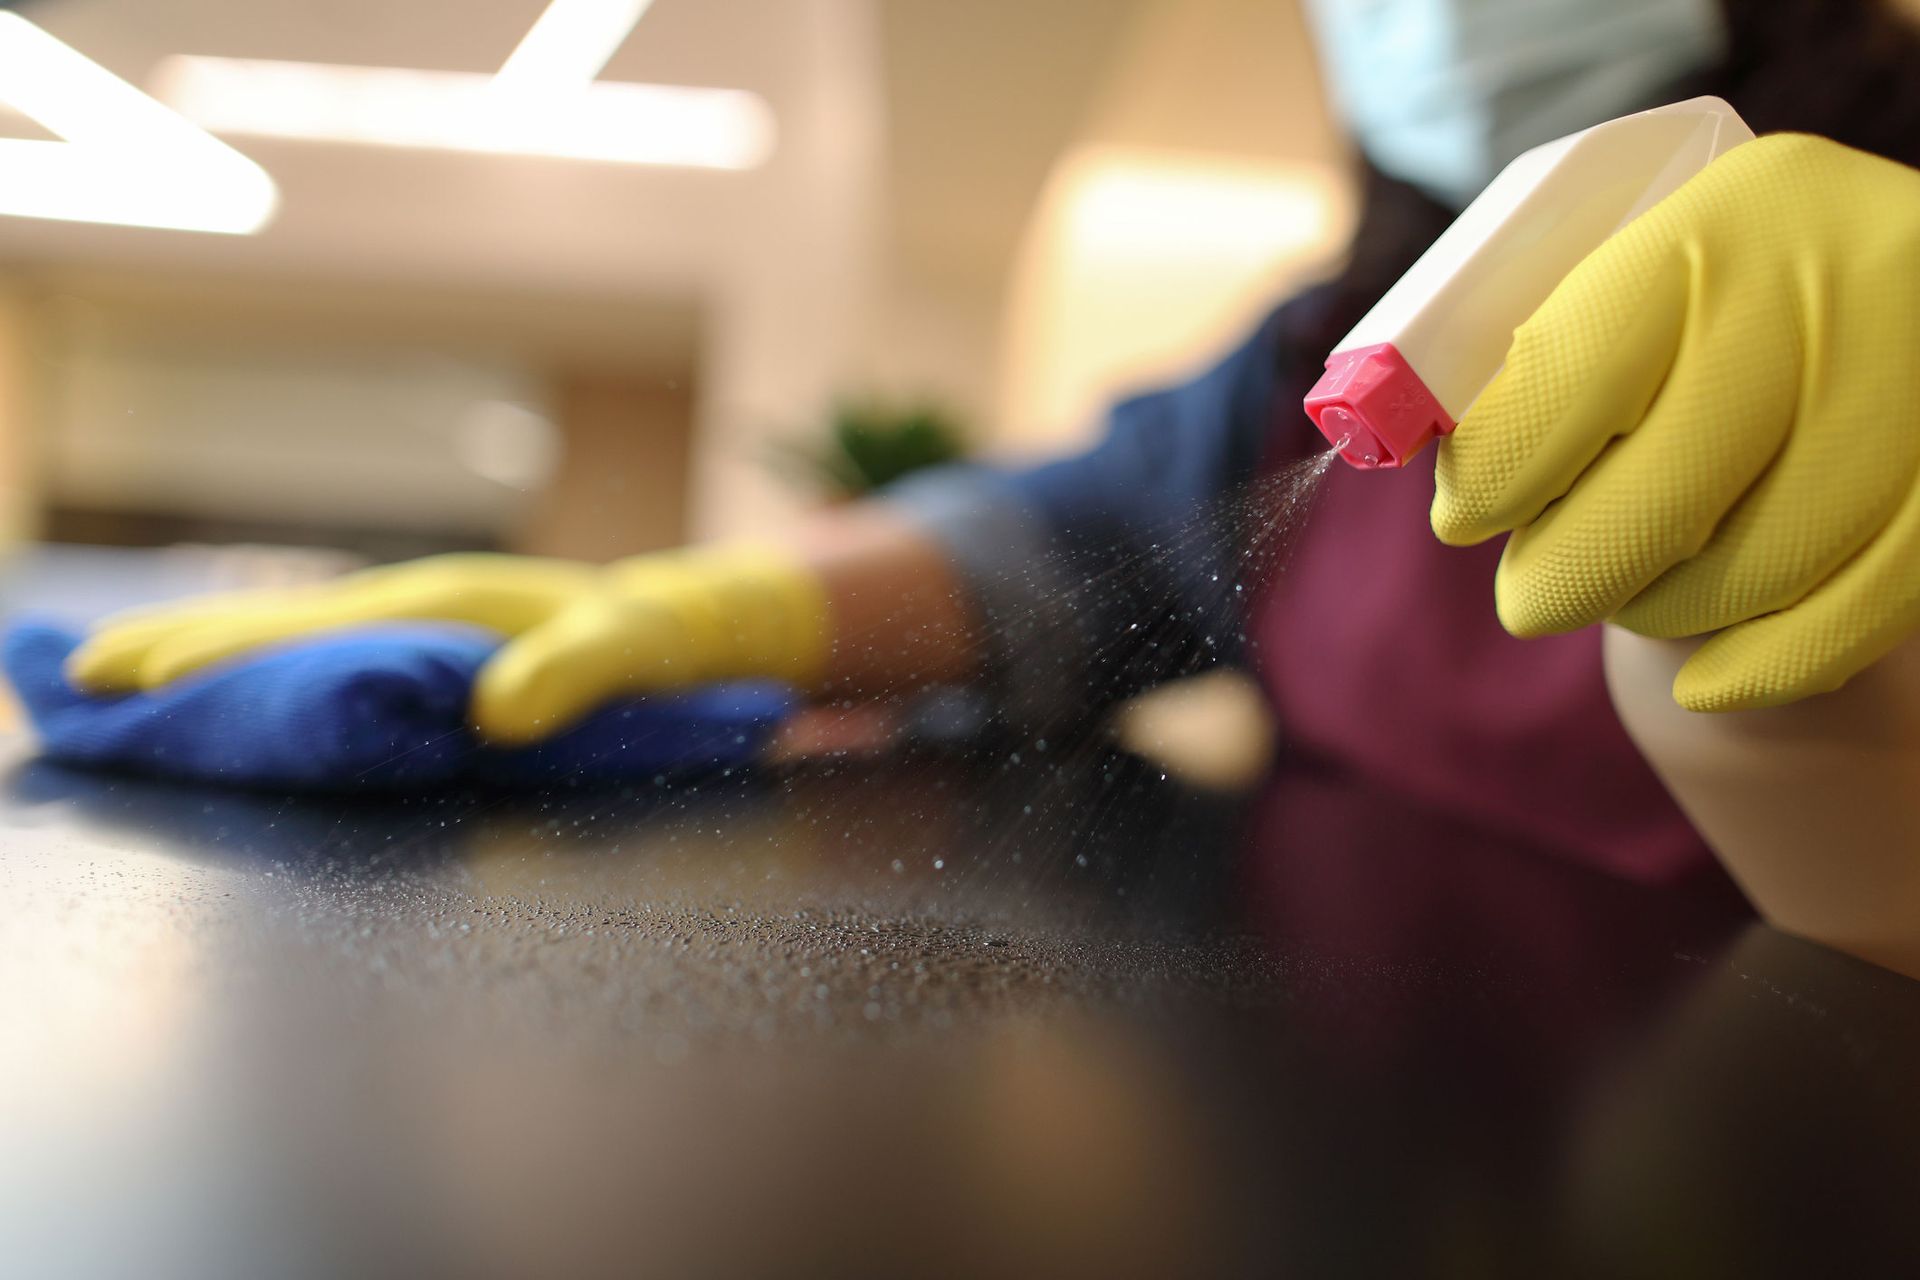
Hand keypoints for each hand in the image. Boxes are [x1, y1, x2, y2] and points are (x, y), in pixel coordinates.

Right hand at [67, 547, 829, 742]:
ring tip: (106, 676)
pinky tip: (212, 687)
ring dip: (197, 654)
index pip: (303, 633)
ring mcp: (405, 630)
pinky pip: (312, 659)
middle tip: (70, 676)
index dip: (220, 654)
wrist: (676, 626)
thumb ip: (570, 678)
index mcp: (435, 606)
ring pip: (280, 640)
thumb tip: (494, 718)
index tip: (138, 676)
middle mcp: (405, 609)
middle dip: (172, 650)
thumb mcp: (626, 655)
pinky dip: (249, 668)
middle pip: (268, 628)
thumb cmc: (649, 640)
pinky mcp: (414, 656)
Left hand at [1432, 134, 1919, 710]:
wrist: (1884, 285)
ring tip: (1633, 592)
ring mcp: (1915, 380)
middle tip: (1534, 596)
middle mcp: (1836, 284)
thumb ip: (1538, 361)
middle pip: (1664, 496)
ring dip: (1664, 613)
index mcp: (1720, 216)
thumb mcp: (1633, 282)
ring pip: (1757, 569)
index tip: (1467, 516)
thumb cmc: (1711, 306)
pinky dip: (1765, 666)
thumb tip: (1430, 458)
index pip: (1571, 377)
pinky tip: (1707, 682)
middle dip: (1567, 574)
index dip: (1497, 476)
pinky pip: (1858, 613)